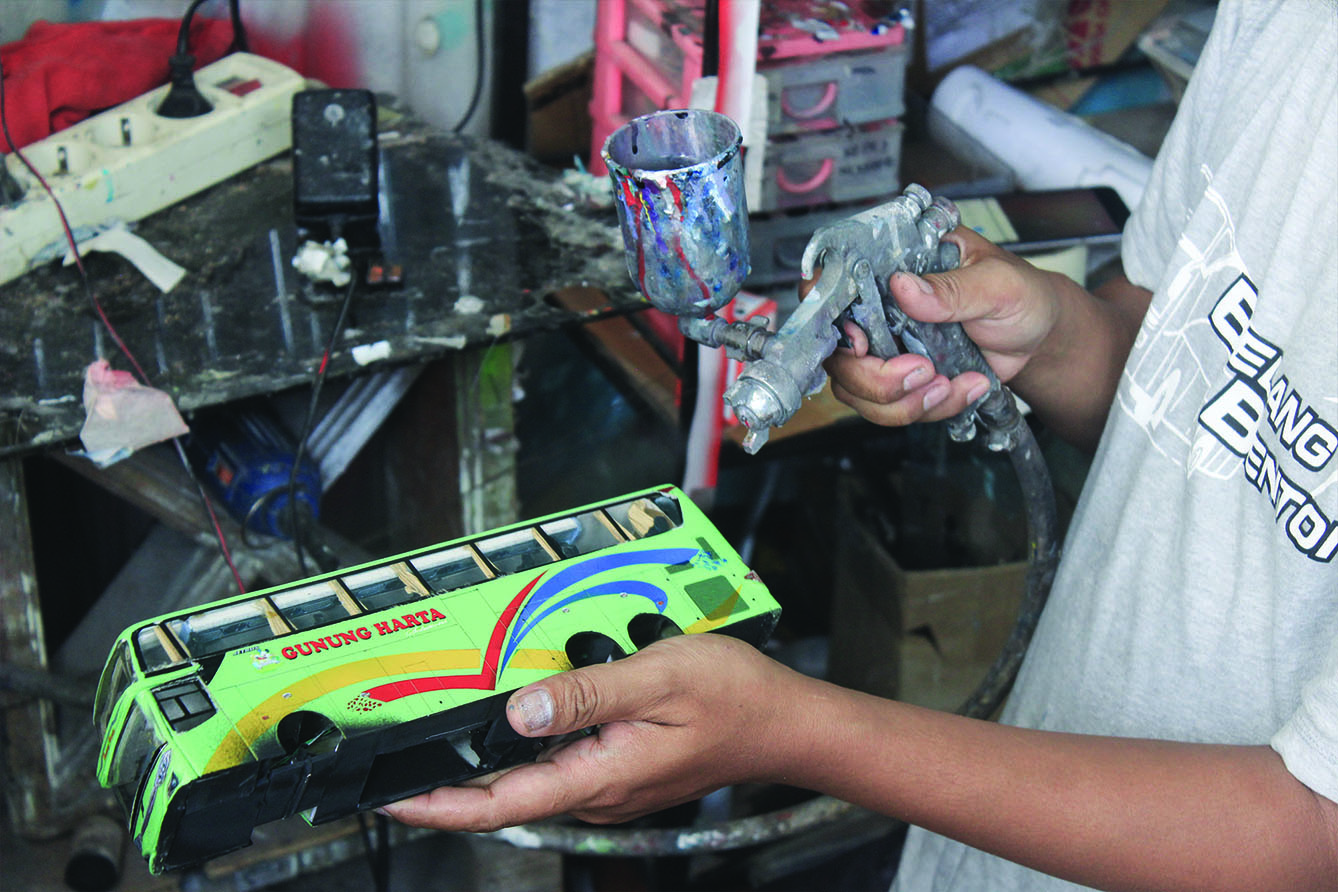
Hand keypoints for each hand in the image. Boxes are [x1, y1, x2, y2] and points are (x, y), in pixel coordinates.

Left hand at [380, 633, 804, 830]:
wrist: (784, 721)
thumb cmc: (734, 700)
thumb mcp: (657, 679)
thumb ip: (584, 694)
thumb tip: (519, 710)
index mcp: (600, 775)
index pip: (502, 804)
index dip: (440, 804)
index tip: (394, 797)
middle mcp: (599, 790)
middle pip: (509, 793)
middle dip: (453, 779)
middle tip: (406, 755)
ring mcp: (611, 783)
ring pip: (535, 775)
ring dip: (491, 758)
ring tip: (452, 731)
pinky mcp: (621, 770)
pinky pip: (561, 763)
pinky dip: (529, 745)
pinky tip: (522, 715)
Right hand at [823, 227, 1064, 427]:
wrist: (1039, 339)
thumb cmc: (1020, 295)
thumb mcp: (997, 283)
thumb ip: (952, 287)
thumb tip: (904, 286)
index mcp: (892, 265)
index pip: (831, 284)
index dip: (831, 319)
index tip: (861, 342)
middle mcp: (877, 307)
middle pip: (837, 354)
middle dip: (876, 378)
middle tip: (925, 372)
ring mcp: (884, 347)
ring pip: (855, 390)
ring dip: (903, 402)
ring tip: (951, 385)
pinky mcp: (899, 381)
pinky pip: (888, 410)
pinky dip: (927, 409)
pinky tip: (962, 389)